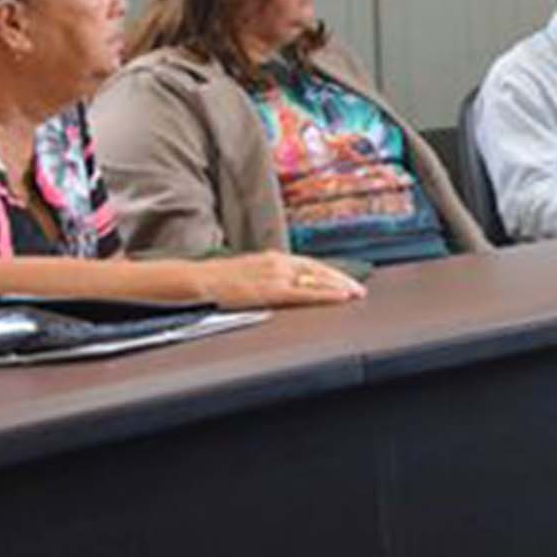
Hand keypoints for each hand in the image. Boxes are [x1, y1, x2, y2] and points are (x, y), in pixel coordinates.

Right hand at [197, 251, 365, 308]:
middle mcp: (278, 262)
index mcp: (273, 258)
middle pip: (318, 270)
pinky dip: (325, 294)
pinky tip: (339, 298)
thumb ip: (267, 277)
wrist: (196, 280)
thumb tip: (281, 288)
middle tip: (360, 288)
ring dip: (339, 287)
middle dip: (341, 279)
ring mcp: (276, 275)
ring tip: (356, 294)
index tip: (346, 279)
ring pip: (316, 280)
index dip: (330, 273)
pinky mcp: (270, 290)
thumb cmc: (216, 281)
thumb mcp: (248, 273)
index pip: (310, 264)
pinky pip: (304, 293)